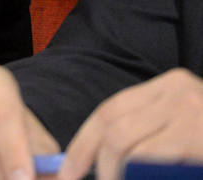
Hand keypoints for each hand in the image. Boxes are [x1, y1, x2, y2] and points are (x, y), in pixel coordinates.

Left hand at [60, 68, 202, 179]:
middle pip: (111, 124)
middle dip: (90, 158)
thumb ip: (150, 132)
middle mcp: (175, 92)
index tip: (67, 168)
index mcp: (168, 86)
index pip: (110, 110)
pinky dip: (133, 174)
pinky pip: (148, 158)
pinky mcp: (196, 136)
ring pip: (123, 142)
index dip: (84, 142)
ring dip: (111, 171)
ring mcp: (187, 112)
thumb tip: (106, 161)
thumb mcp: (184, 126)